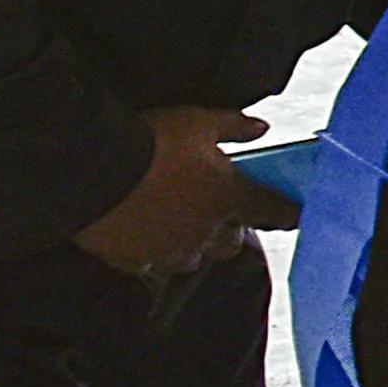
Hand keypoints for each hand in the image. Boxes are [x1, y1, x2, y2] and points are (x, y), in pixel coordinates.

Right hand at [74, 106, 275, 281]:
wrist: (92, 168)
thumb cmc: (150, 142)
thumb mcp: (198, 122)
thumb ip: (234, 127)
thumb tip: (261, 128)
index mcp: (227, 198)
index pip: (273, 212)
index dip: (288, 214)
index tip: (295, 216)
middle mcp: (204, 232)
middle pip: (231, 243)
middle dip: (228, 231)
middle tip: (215, 211)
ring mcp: (169, 251)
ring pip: (194, 259)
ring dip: (192, 244)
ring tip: (176, 223)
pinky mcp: (135, 262)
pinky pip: (151, 264)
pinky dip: (151, 251)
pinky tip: (139, 233)